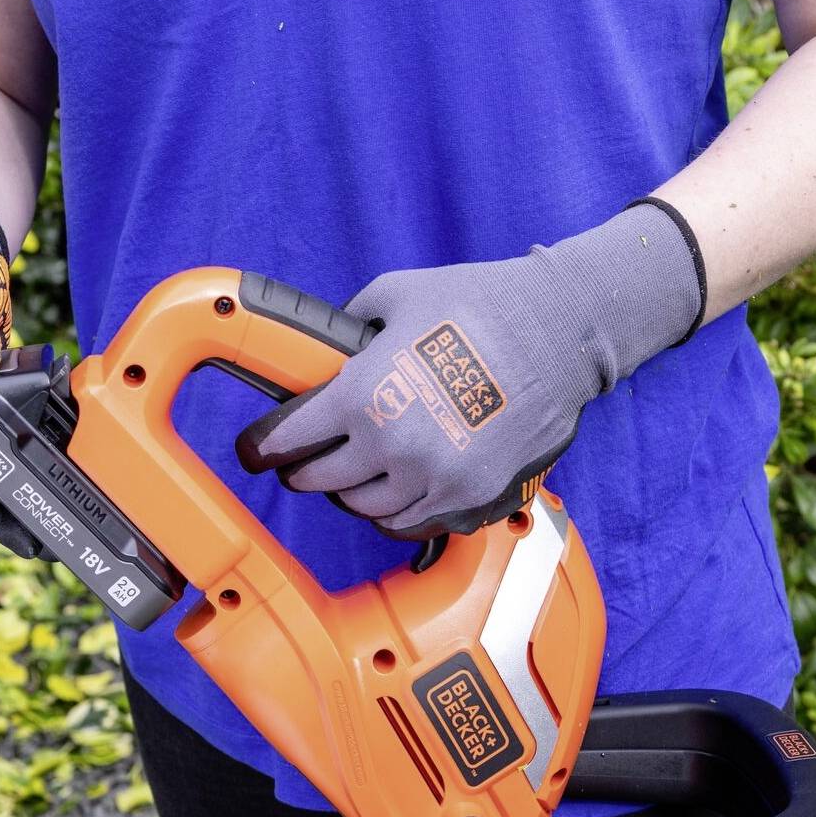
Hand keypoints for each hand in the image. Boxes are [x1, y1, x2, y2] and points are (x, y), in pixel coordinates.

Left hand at [236, 200, 706, 540]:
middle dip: (303, 469)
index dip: (264, 447)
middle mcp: (393, 446)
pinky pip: (412, 520)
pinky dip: (396, 509)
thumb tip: (328, 343)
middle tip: (300, 460)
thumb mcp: (397, 296)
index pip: (288, 441)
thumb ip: (351, 323)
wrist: (560, 333)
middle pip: (320, 481)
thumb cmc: (482, 306)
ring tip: (353, 471)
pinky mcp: (470, 497)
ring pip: (365, 508)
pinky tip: (396, 487)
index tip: (255, 450)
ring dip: (351, 491)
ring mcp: (434, 478)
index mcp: (364, 395)